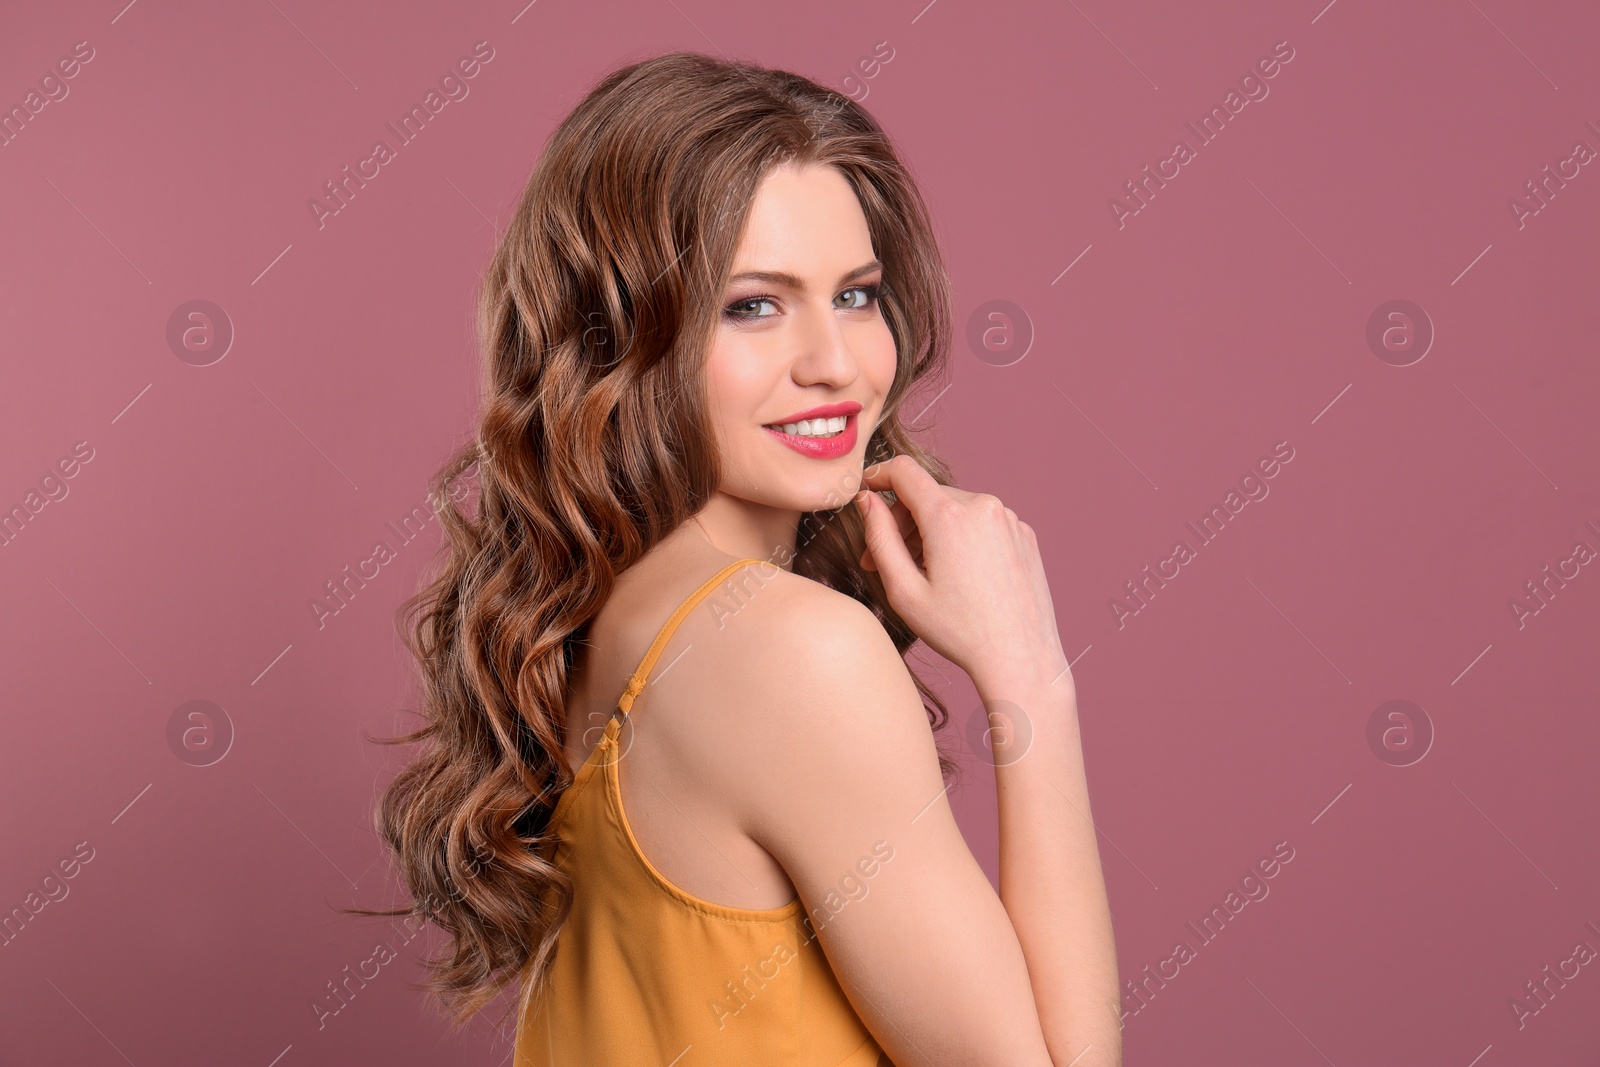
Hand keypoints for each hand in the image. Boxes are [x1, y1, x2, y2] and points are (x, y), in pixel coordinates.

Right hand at [854, 455, 1072, 693]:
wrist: (1021, 657)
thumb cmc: (959, 631)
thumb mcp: (903, 590)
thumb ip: (879, 537)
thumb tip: (867, 501)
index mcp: (949, 516)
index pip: (904, 471)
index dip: (878, 475)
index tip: (866, 489)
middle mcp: (983, 506)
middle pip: (928, 495)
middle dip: (902, 522)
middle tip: (883, 562)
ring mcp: (1009, 519)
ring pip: (956, 509)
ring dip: (933, 531)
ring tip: (925, 575)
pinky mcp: (1024, 534)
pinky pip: (982, 523)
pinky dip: (963, 538)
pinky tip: (960, 576)